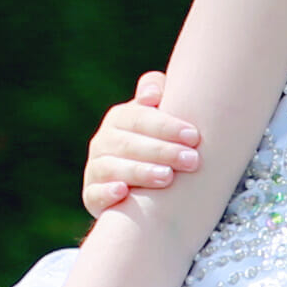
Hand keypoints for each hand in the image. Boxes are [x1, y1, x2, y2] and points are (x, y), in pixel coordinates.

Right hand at [80, 69, 208, 216]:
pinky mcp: (92, 196)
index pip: (139, 118)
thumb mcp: (159, 114)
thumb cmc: (158, 142)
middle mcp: (103, 142)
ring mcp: (95, 169)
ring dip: (140, 172)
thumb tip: (151, 94)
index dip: (166, 126)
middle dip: (161, 151)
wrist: (142, 184)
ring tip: (167, 177)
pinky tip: (123, 192)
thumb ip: (156, 91)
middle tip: (191, 160)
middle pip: (128, 143)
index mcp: (119, 118)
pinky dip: (106, 193)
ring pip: (112, 168)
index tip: (194, 136)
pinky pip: (94, 194)